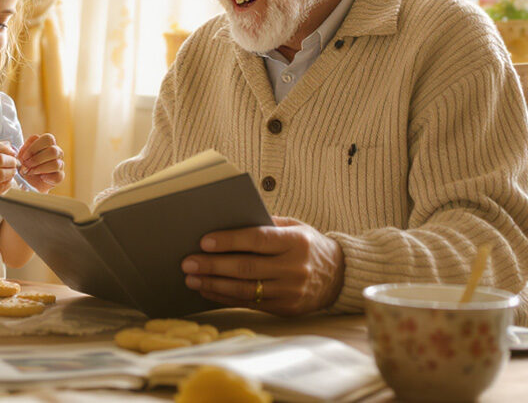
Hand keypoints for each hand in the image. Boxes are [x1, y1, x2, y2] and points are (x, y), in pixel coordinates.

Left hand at [16, 133, 64, 191]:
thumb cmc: (27, 163)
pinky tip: (41, 177)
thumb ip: (23, 151)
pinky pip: (58, 176)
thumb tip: (24, 153)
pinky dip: (48, 177)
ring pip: (56, 164)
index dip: (34, 147)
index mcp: (48, 143)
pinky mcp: (60, 176)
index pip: (48, 138)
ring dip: (40, 169)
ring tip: (30, 172)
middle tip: (26, 165)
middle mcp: (56, 152)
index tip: (24, 156)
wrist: (29, 179)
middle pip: (53, 151)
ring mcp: (60, 164)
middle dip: (37, 159)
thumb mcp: (22, 155)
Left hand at [181, 216, 344, 315]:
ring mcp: (290, 291)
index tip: (204, 241)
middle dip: (213, 265)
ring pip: (245, 289)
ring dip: (214, 284)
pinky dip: (225, 297)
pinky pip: (249, 304)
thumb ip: (266, 224)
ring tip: (192, 278)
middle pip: (246, 267)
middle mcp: (294, 268)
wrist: (339, 276)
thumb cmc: (308, 245)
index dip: (229, 241)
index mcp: (296, 242)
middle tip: (188, 262)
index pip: (257, 240)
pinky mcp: (286, 308)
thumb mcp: (295, 227)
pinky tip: (208, 290)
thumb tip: (227, 220)